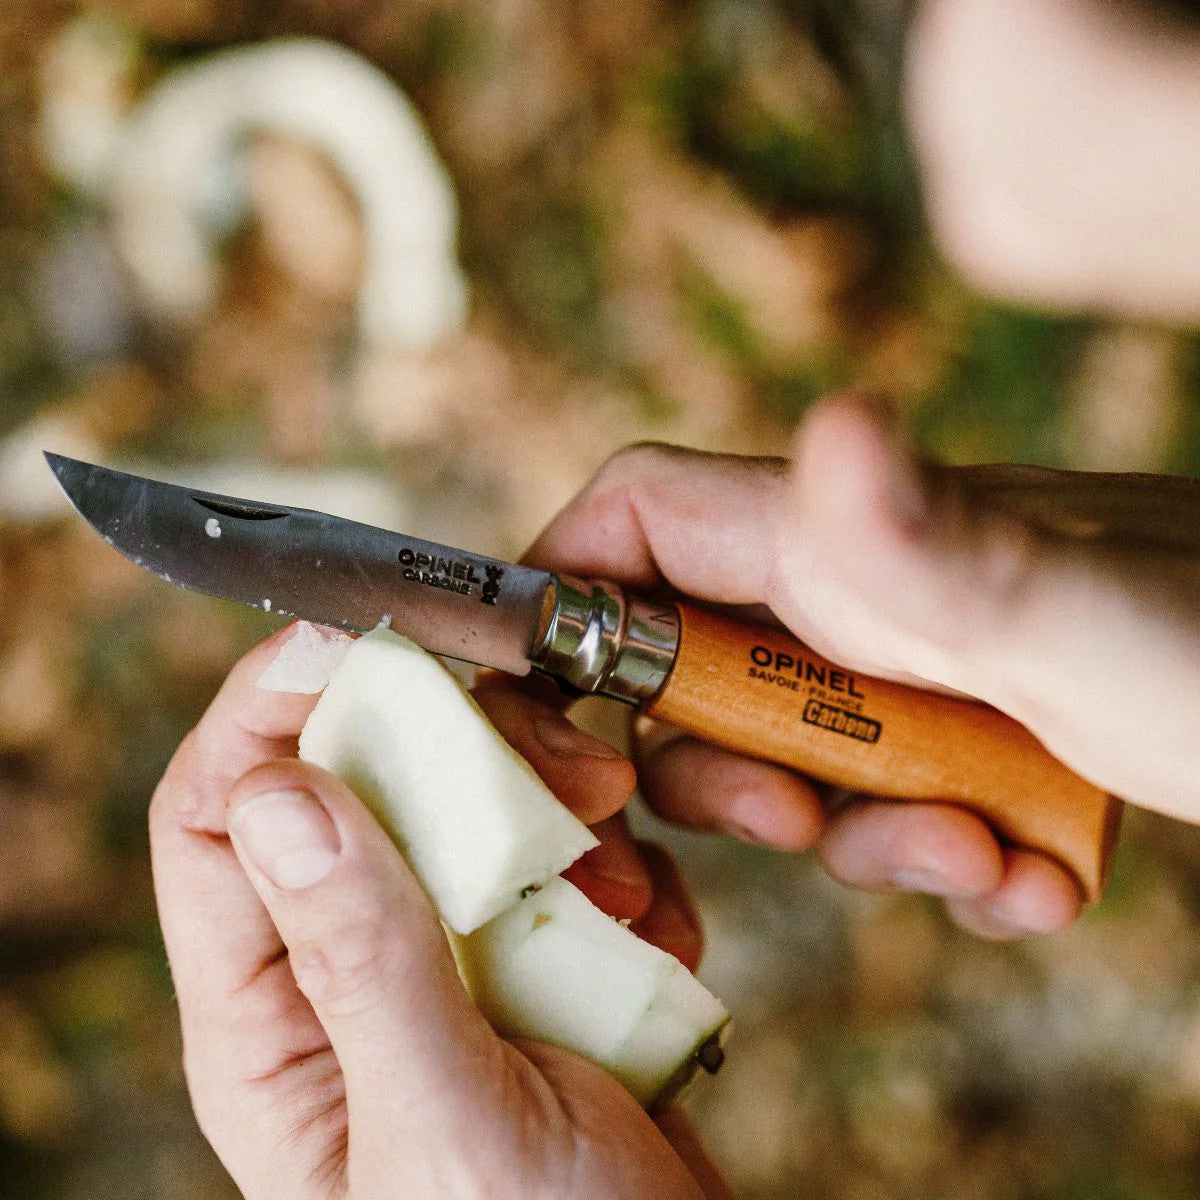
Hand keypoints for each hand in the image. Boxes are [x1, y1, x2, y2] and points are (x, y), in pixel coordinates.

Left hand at [150, 628, 729, 1199]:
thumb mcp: (438, 1123)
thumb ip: (360, 960)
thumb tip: (276, 793)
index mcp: (275, 1023)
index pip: (217, 819)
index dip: (267, 712)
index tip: (357, 642)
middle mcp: (351, 975)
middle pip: (364, 783)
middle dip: (463, 745)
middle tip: (569, 763)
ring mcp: (454, 962)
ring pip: (474, 808)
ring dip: (556, 806)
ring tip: (624, 862)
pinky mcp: (542, 962)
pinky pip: (565, 856)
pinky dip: (623, 865)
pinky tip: (655, 928)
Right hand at [514, 393, 1199, 939]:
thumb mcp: (1069, 613)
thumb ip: (931, 542)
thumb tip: (832, 432)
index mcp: (836, 542)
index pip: (634, 525)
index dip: (562, 596)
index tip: (553, 709)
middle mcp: (855, 597)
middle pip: (688, 676)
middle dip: (724, 777)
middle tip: (805, 822)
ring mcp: (903, 674)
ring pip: (792, 767)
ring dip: (865, 841)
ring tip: (982, 857)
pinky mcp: (958, 742)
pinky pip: (888, 816)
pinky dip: (946, 866)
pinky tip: (1036, 879)